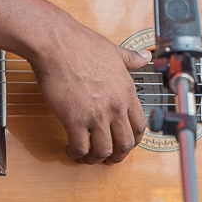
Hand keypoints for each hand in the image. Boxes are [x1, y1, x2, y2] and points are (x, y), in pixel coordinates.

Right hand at [28, 16, 150, 164]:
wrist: (57, 43)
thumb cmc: (81, 44)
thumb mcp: (114, 50)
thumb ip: (131, 58)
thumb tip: (145, 57)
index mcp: (127, 91)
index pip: (140, 126)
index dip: (134, 140)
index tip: (127, 143)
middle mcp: (115, 105)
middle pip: (125, 143)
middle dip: (118, 155)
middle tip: (109, 158)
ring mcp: (96, 114)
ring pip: (104, 150)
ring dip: (96, 158)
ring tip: (87, 156)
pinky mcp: (74, 119)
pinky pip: (80, 147)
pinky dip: (76, 153)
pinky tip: (70, 149)